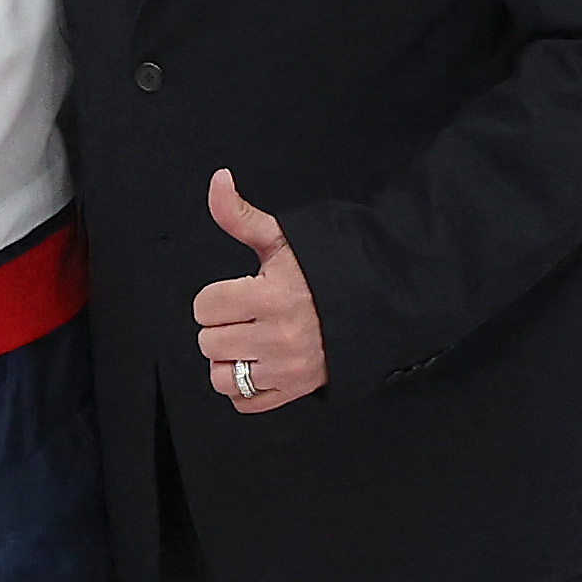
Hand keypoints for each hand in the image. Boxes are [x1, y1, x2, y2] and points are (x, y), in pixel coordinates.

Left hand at [190, 169, 323, 412]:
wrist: (376, 301)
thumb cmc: (325, 270)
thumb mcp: (281, 238)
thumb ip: (239, 215)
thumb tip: (217, 180)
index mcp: (271, 295)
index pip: (205, 306)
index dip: (215, 297)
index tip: (237, 292)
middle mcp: (278, 336)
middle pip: (208, 341)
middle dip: (222, 326)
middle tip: (246, 315)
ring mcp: (287, 367)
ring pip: (220, 376)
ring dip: (228, 359)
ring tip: (248, 340)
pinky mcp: (295, 390)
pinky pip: (244, 402)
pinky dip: (244, 386)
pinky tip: (258, 362)